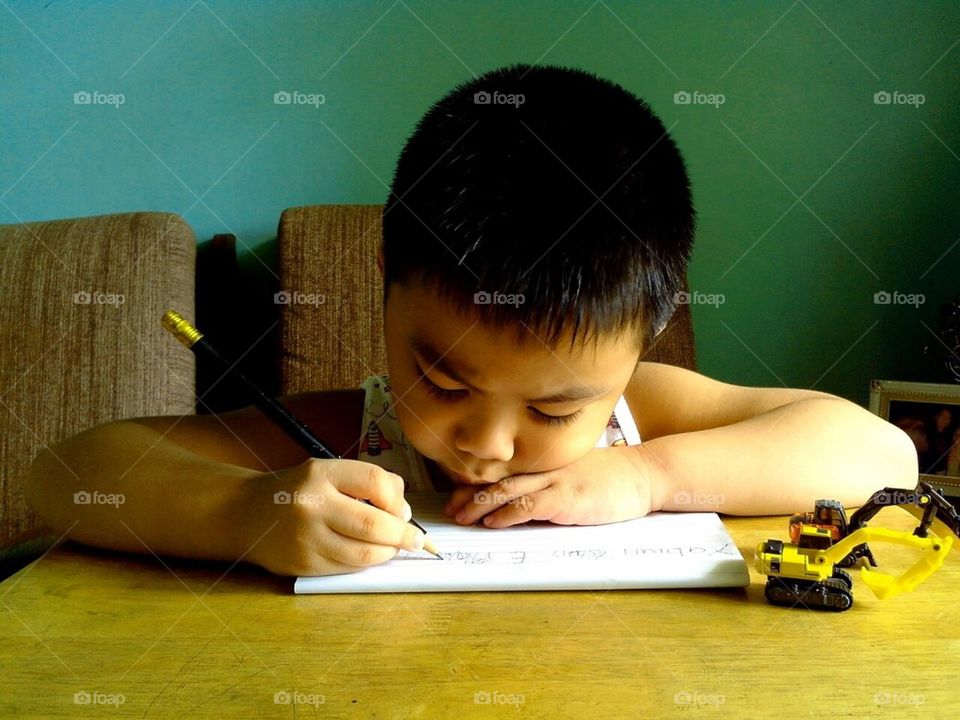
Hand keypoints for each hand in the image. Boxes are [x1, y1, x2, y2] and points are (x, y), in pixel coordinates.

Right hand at [241, 458, 425, 575]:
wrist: (245, 513)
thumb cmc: (296, 491)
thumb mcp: (326, 472)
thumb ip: (364, 483)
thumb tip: (403, 513)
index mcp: (321, 473)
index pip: (376, 482)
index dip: (398, 499)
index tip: (404, 511)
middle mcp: (312, 505)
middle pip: (375, 525)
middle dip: (403, 535)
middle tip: (416, 539)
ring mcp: (307, 538)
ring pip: (365, 554)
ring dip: (388, 553)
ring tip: (392, 547)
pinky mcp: (304, 565)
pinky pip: (347, 569)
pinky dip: (366, 563)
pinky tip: (368, 555)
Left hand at [443, 447, 660, 527]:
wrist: (646, 473)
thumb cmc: (614, 476)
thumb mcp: (578, 472)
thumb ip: (553, 481)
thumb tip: (526, 501)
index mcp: (548, 461)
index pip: (505, 471)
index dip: (478, 484)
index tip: (458, 496)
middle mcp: (547, 467)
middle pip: (499, 479)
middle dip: (471, 495)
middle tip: (451, 510)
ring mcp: (556, 480)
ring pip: (508, 491)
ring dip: (481, 505)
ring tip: (463, 518)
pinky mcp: (568, 497)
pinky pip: (530, 505)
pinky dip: (507, 514)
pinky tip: (493, 523)